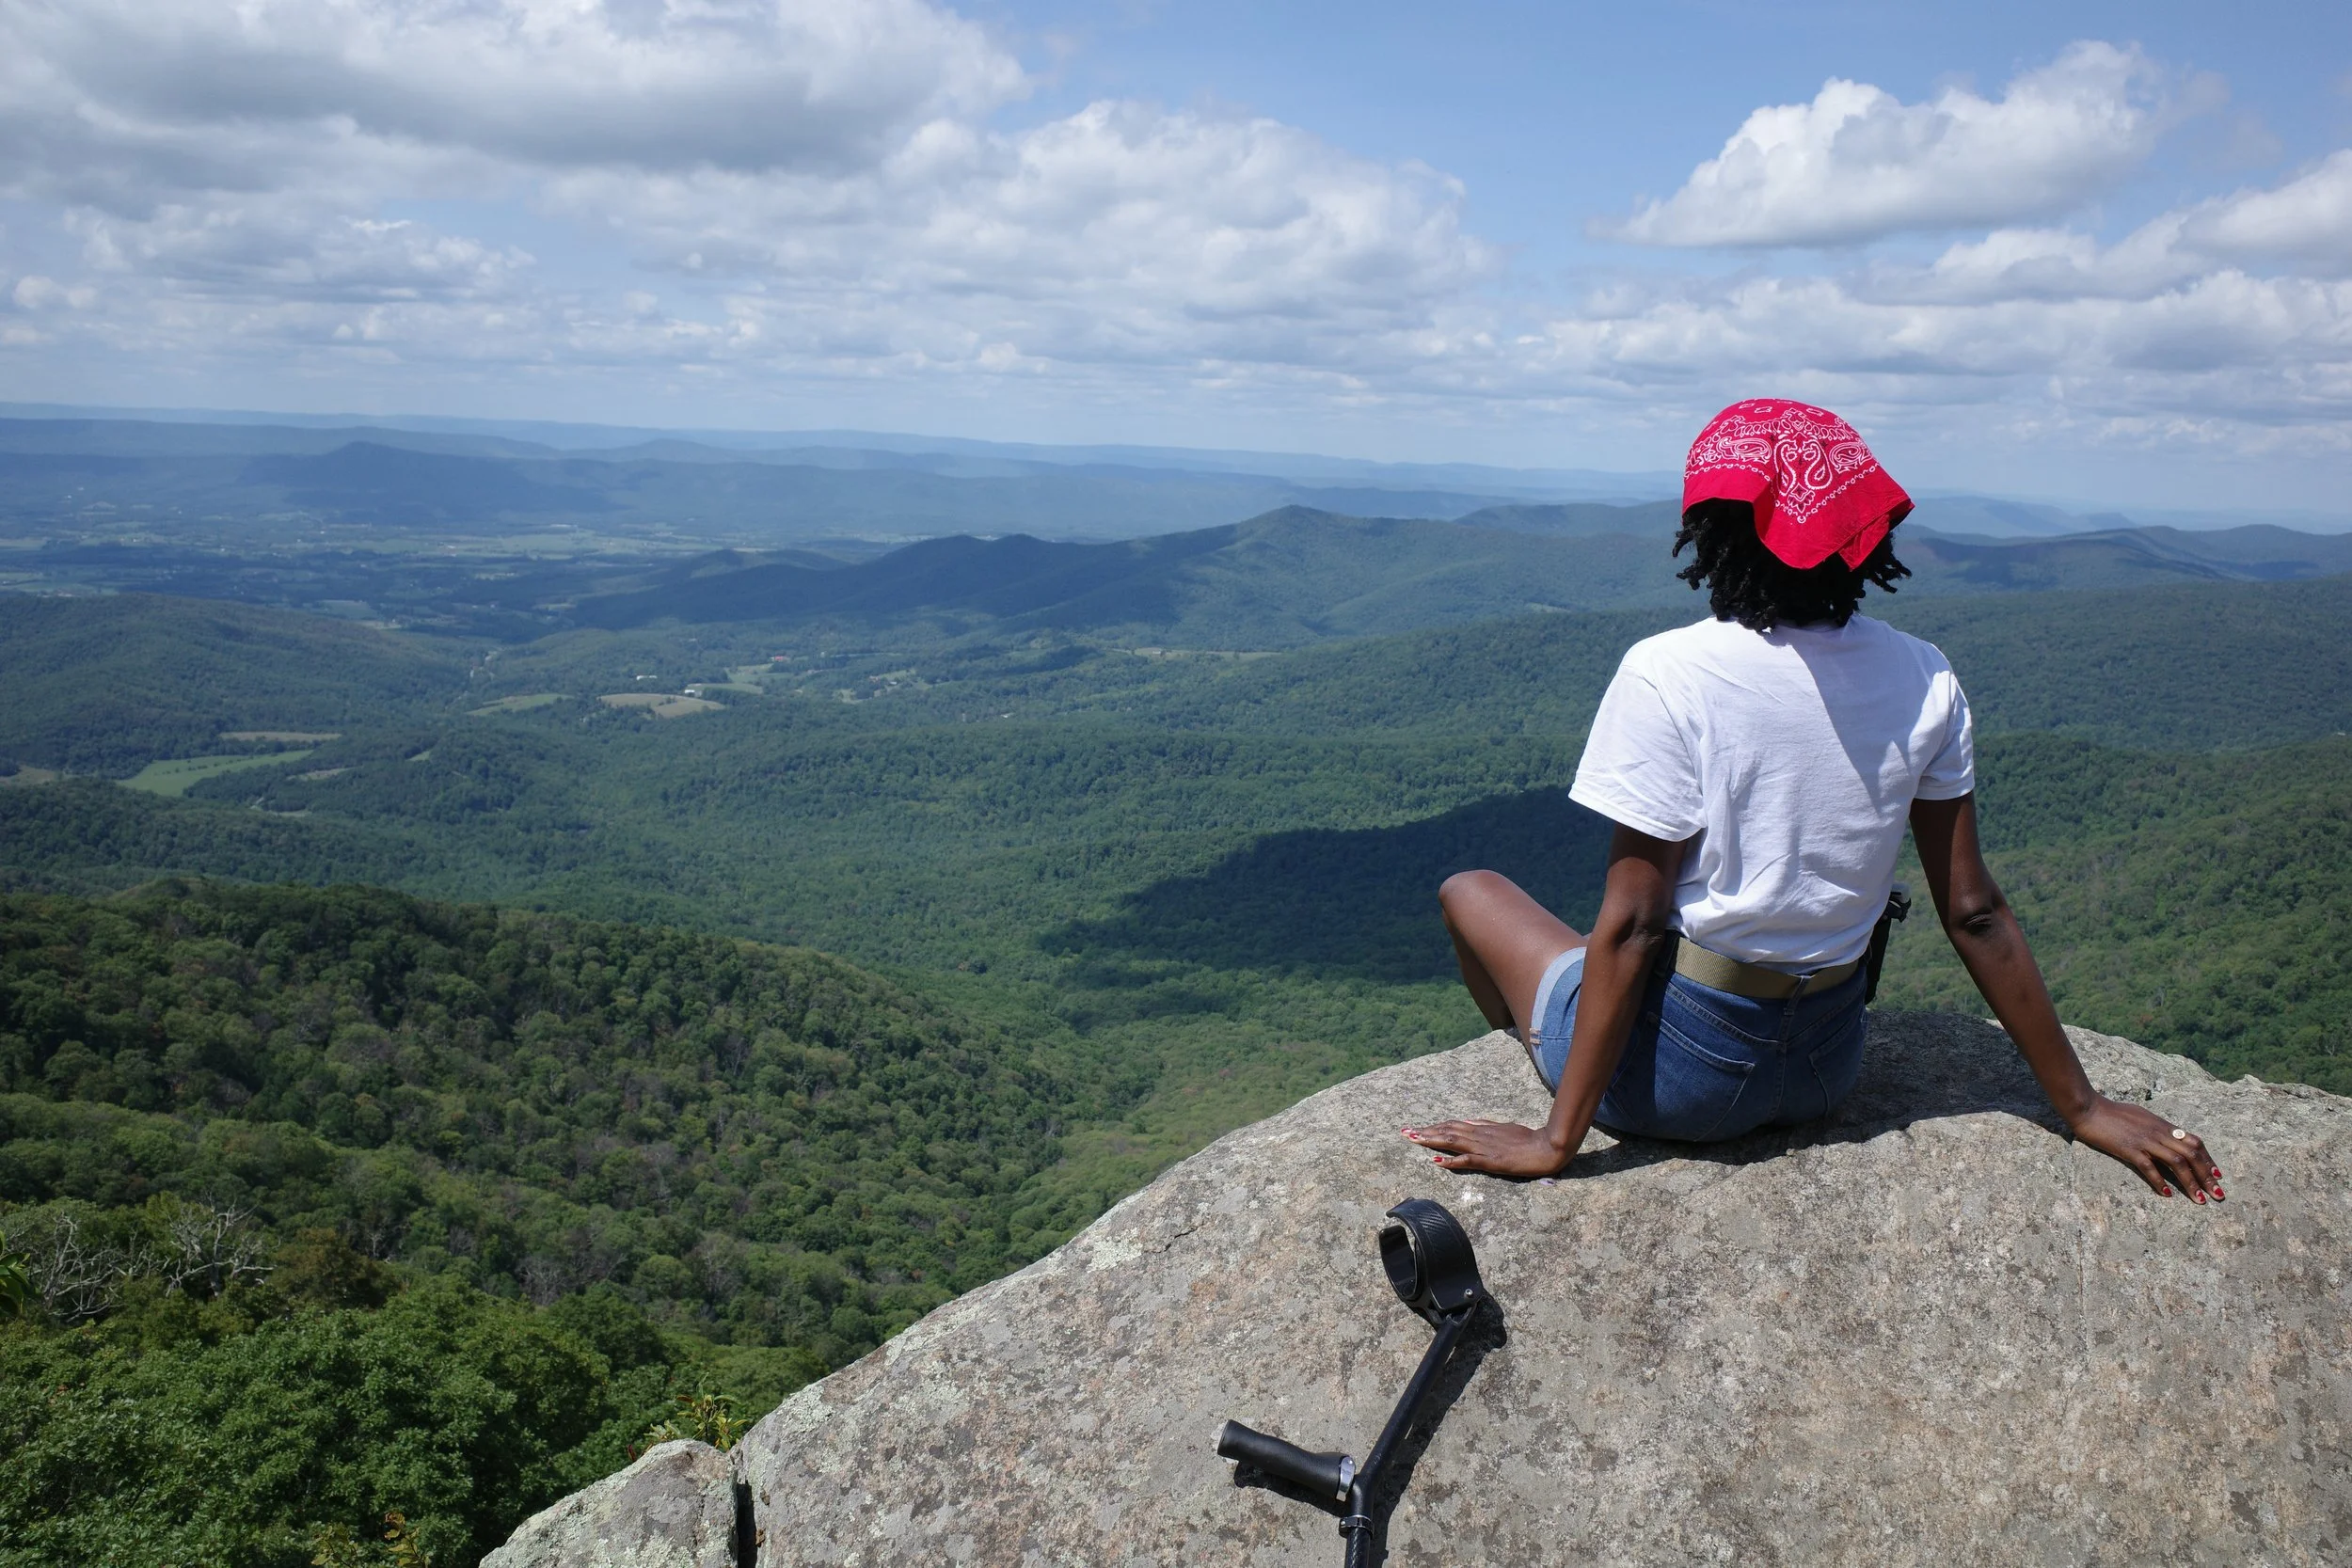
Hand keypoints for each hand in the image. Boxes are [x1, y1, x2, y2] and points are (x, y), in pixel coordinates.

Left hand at [1403, 1119, 1567, 1178]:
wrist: (1545, 1146)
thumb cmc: (1527, 1138)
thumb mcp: (1503, 1127)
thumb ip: (1484, 1125)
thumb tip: (1466, 1121)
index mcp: (1481, 1128)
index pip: (1452, 1124)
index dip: (1433, 1126)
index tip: (1416, 1128)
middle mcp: (1479, 1135)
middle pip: (1447, 1131)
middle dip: (1425, 1132)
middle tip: (1404, 1132)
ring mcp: (1484, 1148)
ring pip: (1453, 1141)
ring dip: (1431, 1141)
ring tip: (1414, 1140)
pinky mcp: (1491, 1161)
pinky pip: (1468, 1160)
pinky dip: (1452, 1161)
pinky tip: (1438, 1162)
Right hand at [2068, 1096, 2223, 1202]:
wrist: (2089, 1109)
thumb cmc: (2112, 1112)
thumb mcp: (2142, 1117)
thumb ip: (2157, 1128)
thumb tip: (2170, 1138)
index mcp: (2163, 1125)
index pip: (2195, 1142)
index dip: (2208, 1160)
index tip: (2218, 1176)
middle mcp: (2159, 1133)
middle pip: (2191, 1154)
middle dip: (2207, 1176)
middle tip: (2218, 1194)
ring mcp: (2145, 1141)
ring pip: (2176, 1162)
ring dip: (2190, 1182)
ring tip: (2199, 1200)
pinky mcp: (2129, 1149)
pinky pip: (2149, 1167)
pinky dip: (2160, 1181)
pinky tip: (2167, 1194)